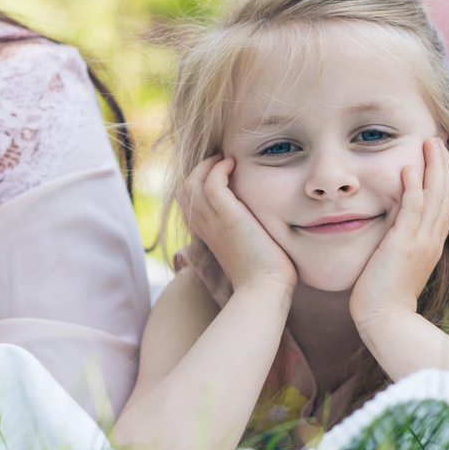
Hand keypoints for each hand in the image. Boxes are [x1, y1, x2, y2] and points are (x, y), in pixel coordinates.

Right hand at [177, 155, 296, 298]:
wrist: (265, 289)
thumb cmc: (263, 275)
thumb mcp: (245, 249)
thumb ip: (241, 233)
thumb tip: (256, 222)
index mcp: (207, 234)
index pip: (186, 201)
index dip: (197, 182)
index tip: (218, 174)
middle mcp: (205, 226)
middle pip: (183, 189)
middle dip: (199, 169)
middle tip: (221, 162)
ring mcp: (214, 221)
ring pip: (191, 183)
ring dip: (208, 165)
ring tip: (227, 160)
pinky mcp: (229, 217)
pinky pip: (212, 183)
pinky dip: (219, 168)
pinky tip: (234, 165)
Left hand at [350, 137, 448, 332]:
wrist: (384, 319)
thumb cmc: (383, 294)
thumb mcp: (397, 260)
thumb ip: (400, 239)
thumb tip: (393, 224)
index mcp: (431, 242)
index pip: (444, 202)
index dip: (445, 176)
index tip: (442, 154)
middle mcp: (432, 239)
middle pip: (447, 193)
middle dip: (444, 164)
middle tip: (440, 138)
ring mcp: (421, 242)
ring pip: (436, 196)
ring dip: (434, 167)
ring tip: (431, 142)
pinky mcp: (404, 245)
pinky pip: (414, 210)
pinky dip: (414, 187)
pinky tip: (410, 167)